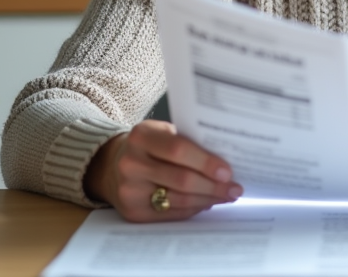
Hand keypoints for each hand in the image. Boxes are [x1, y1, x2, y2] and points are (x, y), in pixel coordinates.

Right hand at [84, 120, 242, 221]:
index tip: (228, 171)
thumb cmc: (149, 145)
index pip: (178, 150)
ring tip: (226, 196)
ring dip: (207, 199)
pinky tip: (207, 203)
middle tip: (235, 188)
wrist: (112, 165)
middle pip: (181, 179)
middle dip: (213, 186)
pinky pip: (171, 214)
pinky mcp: (132, 212)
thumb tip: (224, 163)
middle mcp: (131, 163)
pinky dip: (193, 209)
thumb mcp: (162, 132)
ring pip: (179, 199)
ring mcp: (130, 190)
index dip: (205, 162)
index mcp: (141, 136)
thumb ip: (187, 142)